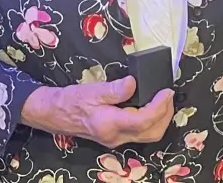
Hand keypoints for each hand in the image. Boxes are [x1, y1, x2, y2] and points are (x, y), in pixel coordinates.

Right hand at [20, 76, 173, 147]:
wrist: (54, 114)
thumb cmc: (71, 100)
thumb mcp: (92, 90)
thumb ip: (114, 89)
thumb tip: (133, 83)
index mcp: (109, 125)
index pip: (143, 120)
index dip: (159, 106)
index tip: (166, 91)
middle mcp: (116, 137)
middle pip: (152, 133)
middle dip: (165, 115)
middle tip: (168, 95)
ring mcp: (116, 139)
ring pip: (148, 136)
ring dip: (161, 119)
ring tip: (163, 100)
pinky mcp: (115, 137)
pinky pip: (140, 133)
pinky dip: (151, 121)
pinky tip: (150, 107)